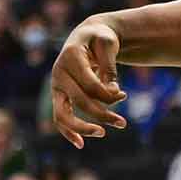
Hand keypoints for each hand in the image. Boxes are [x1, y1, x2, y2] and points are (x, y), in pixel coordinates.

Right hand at [51, 17, 126, 148]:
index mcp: (70, 56)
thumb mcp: (109, 44)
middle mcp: (59, 71)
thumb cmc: (100, 39)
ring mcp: (56, 85)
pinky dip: (68, 132)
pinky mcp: (58, 95)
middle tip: (122, 123)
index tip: (124, 95)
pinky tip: (80, 144)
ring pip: (62, 114)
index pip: (90, 85)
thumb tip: (113, 94)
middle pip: (80, 101)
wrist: (87, 35)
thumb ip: (110, 68)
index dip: (109, 96)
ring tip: (103, 133)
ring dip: (83, 127)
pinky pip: (59, 117)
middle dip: (102, 114)